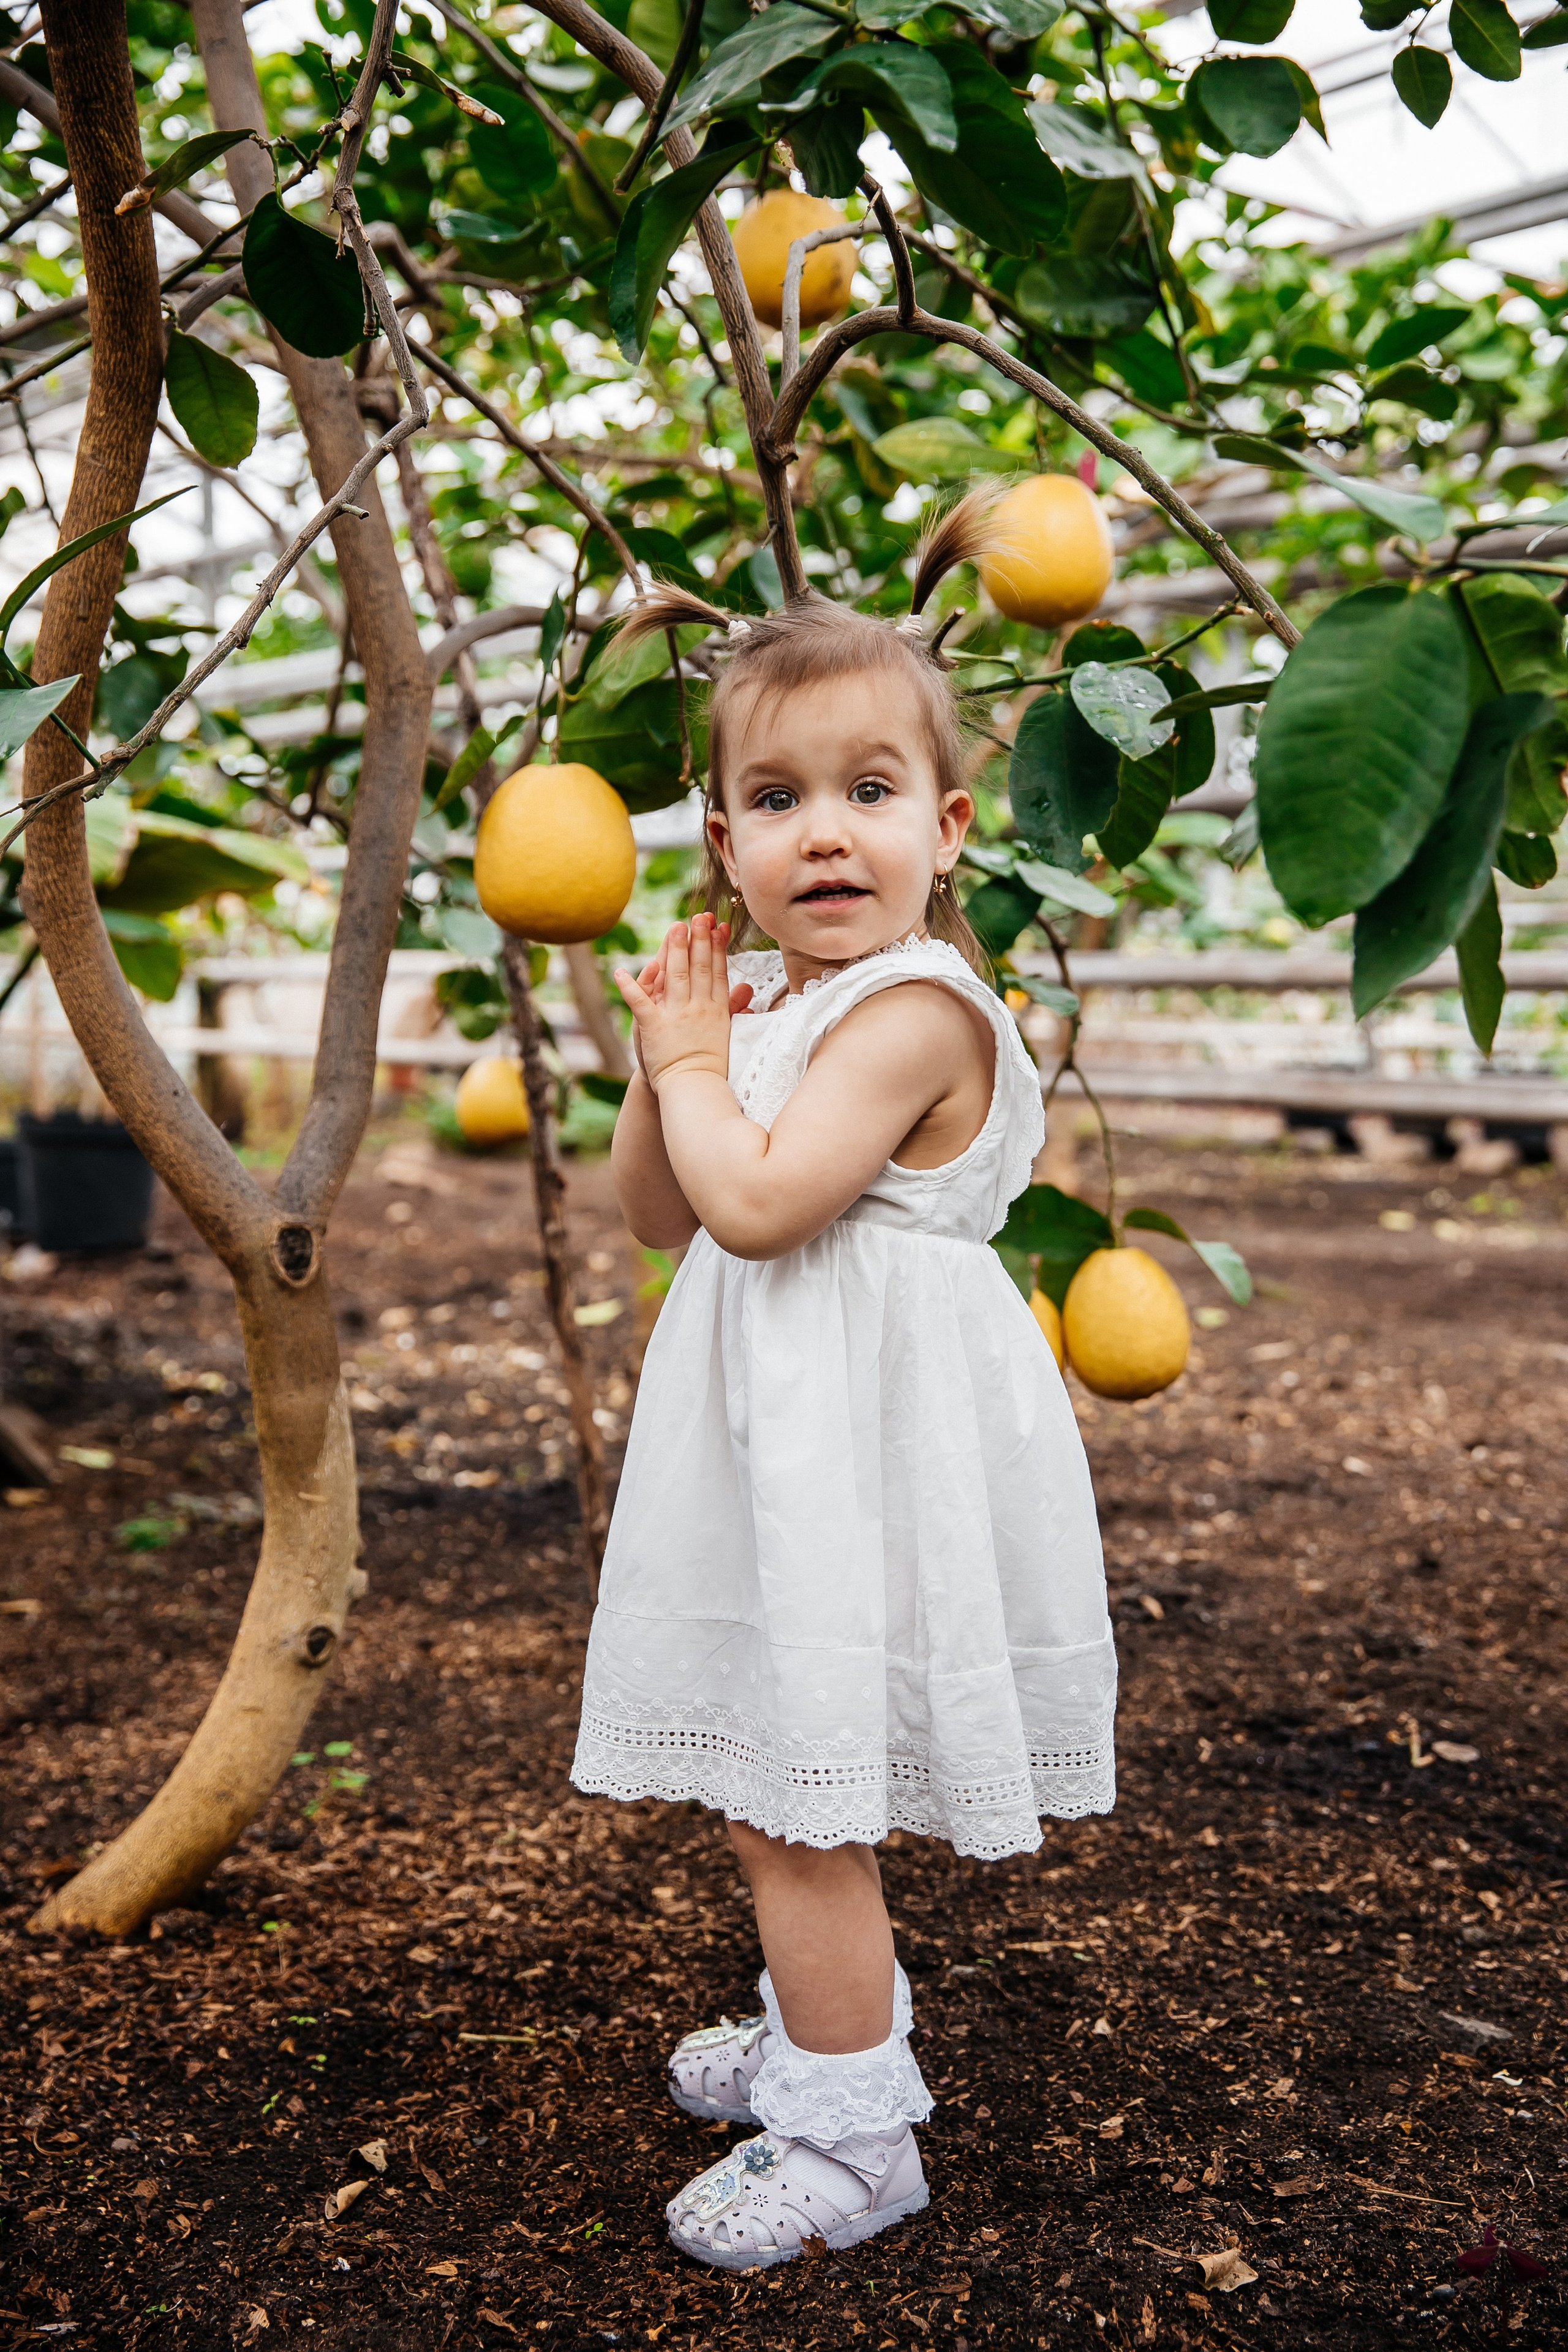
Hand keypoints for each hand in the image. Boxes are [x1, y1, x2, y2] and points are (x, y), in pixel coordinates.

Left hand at [617, 915, 746, 1092]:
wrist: (693, 1089)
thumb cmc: (709, 1063)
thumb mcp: (726, 1032)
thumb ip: (733, 1006)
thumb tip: (746, 988)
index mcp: (715, 1008)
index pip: (716, 970)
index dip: (716, 946)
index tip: (716, 925)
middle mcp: (697, 1008)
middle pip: (698, 967)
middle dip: (697, 939)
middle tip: (697, 916)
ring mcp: (675, 1016)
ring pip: (675, 976)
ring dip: (674, 950)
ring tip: (675, 927)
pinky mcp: (654, 1028)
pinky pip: (639, 1003)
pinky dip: (629, 987)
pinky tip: (619, 971)